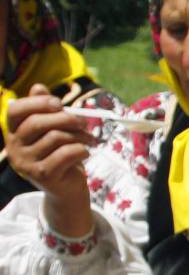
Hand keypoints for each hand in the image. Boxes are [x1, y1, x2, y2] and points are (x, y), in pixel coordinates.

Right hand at [3, 84, 95, 234]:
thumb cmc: (60, 152)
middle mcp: (14, 147)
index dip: (37, 103)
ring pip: (56, 137)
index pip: (15, 110)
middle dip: (66, 118)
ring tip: (89, 139)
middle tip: (84, 122)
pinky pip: (66, 153)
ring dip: (79, 135)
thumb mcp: (54, 129)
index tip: (59, 103)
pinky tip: (85, 152)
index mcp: (13, 132)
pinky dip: (82, 149)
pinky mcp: (42, 175)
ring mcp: (26, 163)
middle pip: (38, 122)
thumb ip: (46, 109)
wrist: (66, 187)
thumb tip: (38, 87)